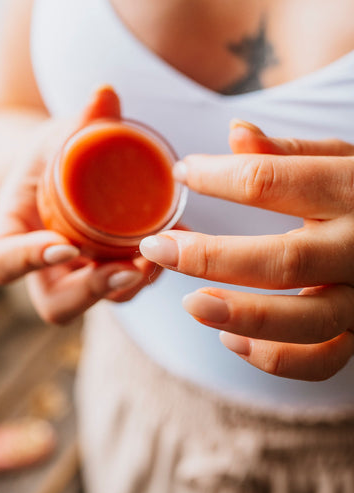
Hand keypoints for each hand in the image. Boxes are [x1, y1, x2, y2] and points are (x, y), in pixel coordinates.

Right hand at [0, 86, 158, 323]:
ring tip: (161, 254)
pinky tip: (179, 242)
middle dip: (92, 291)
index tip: (65, 246)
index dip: (28, 262)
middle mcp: (43, 264)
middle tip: (129, 268)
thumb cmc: (54, 151)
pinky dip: (152, 270)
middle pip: (55, 303)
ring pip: (98, 302)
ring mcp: (77, 273)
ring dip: (131, 285)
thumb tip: (106, 92)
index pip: (2, 263)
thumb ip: (82, 119)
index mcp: (12, 231)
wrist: (67, 168)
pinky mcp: (107, 270)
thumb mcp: (61, 133)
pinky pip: (127, 286)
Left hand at [140, 120, 353, 380]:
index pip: (271, 182)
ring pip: (307, 320)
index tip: (181, 172)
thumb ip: (291, 149)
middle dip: (211, 257)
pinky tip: (232, 341)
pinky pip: (324, 359)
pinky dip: (276, 359)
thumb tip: (236, 132)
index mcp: (351, 190)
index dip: (216, 177)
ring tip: (191, 305)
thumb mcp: (343, 157)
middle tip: (158, 247)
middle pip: (283, 260)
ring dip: (242, 318)